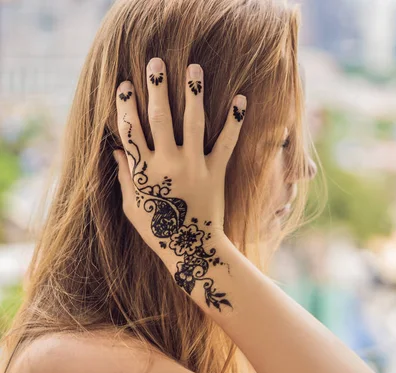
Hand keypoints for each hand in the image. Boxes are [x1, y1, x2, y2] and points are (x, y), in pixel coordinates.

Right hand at [112, 58, 245, 309]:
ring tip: (194, 68)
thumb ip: (124, 177)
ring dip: (192, 93)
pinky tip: (241, 99)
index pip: (131, 130)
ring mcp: (193, 165)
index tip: (125, 85)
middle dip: (156, 88)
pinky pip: (226, 142)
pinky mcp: (215, 171)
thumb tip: (117, 150)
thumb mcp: (132, 207)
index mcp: (144, 171)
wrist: (192, 249)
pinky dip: (234, 121)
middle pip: (159, 118)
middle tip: (156, 63)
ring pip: (192, 122)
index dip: (126, 106)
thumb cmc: (159, 231)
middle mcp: (168, 163)